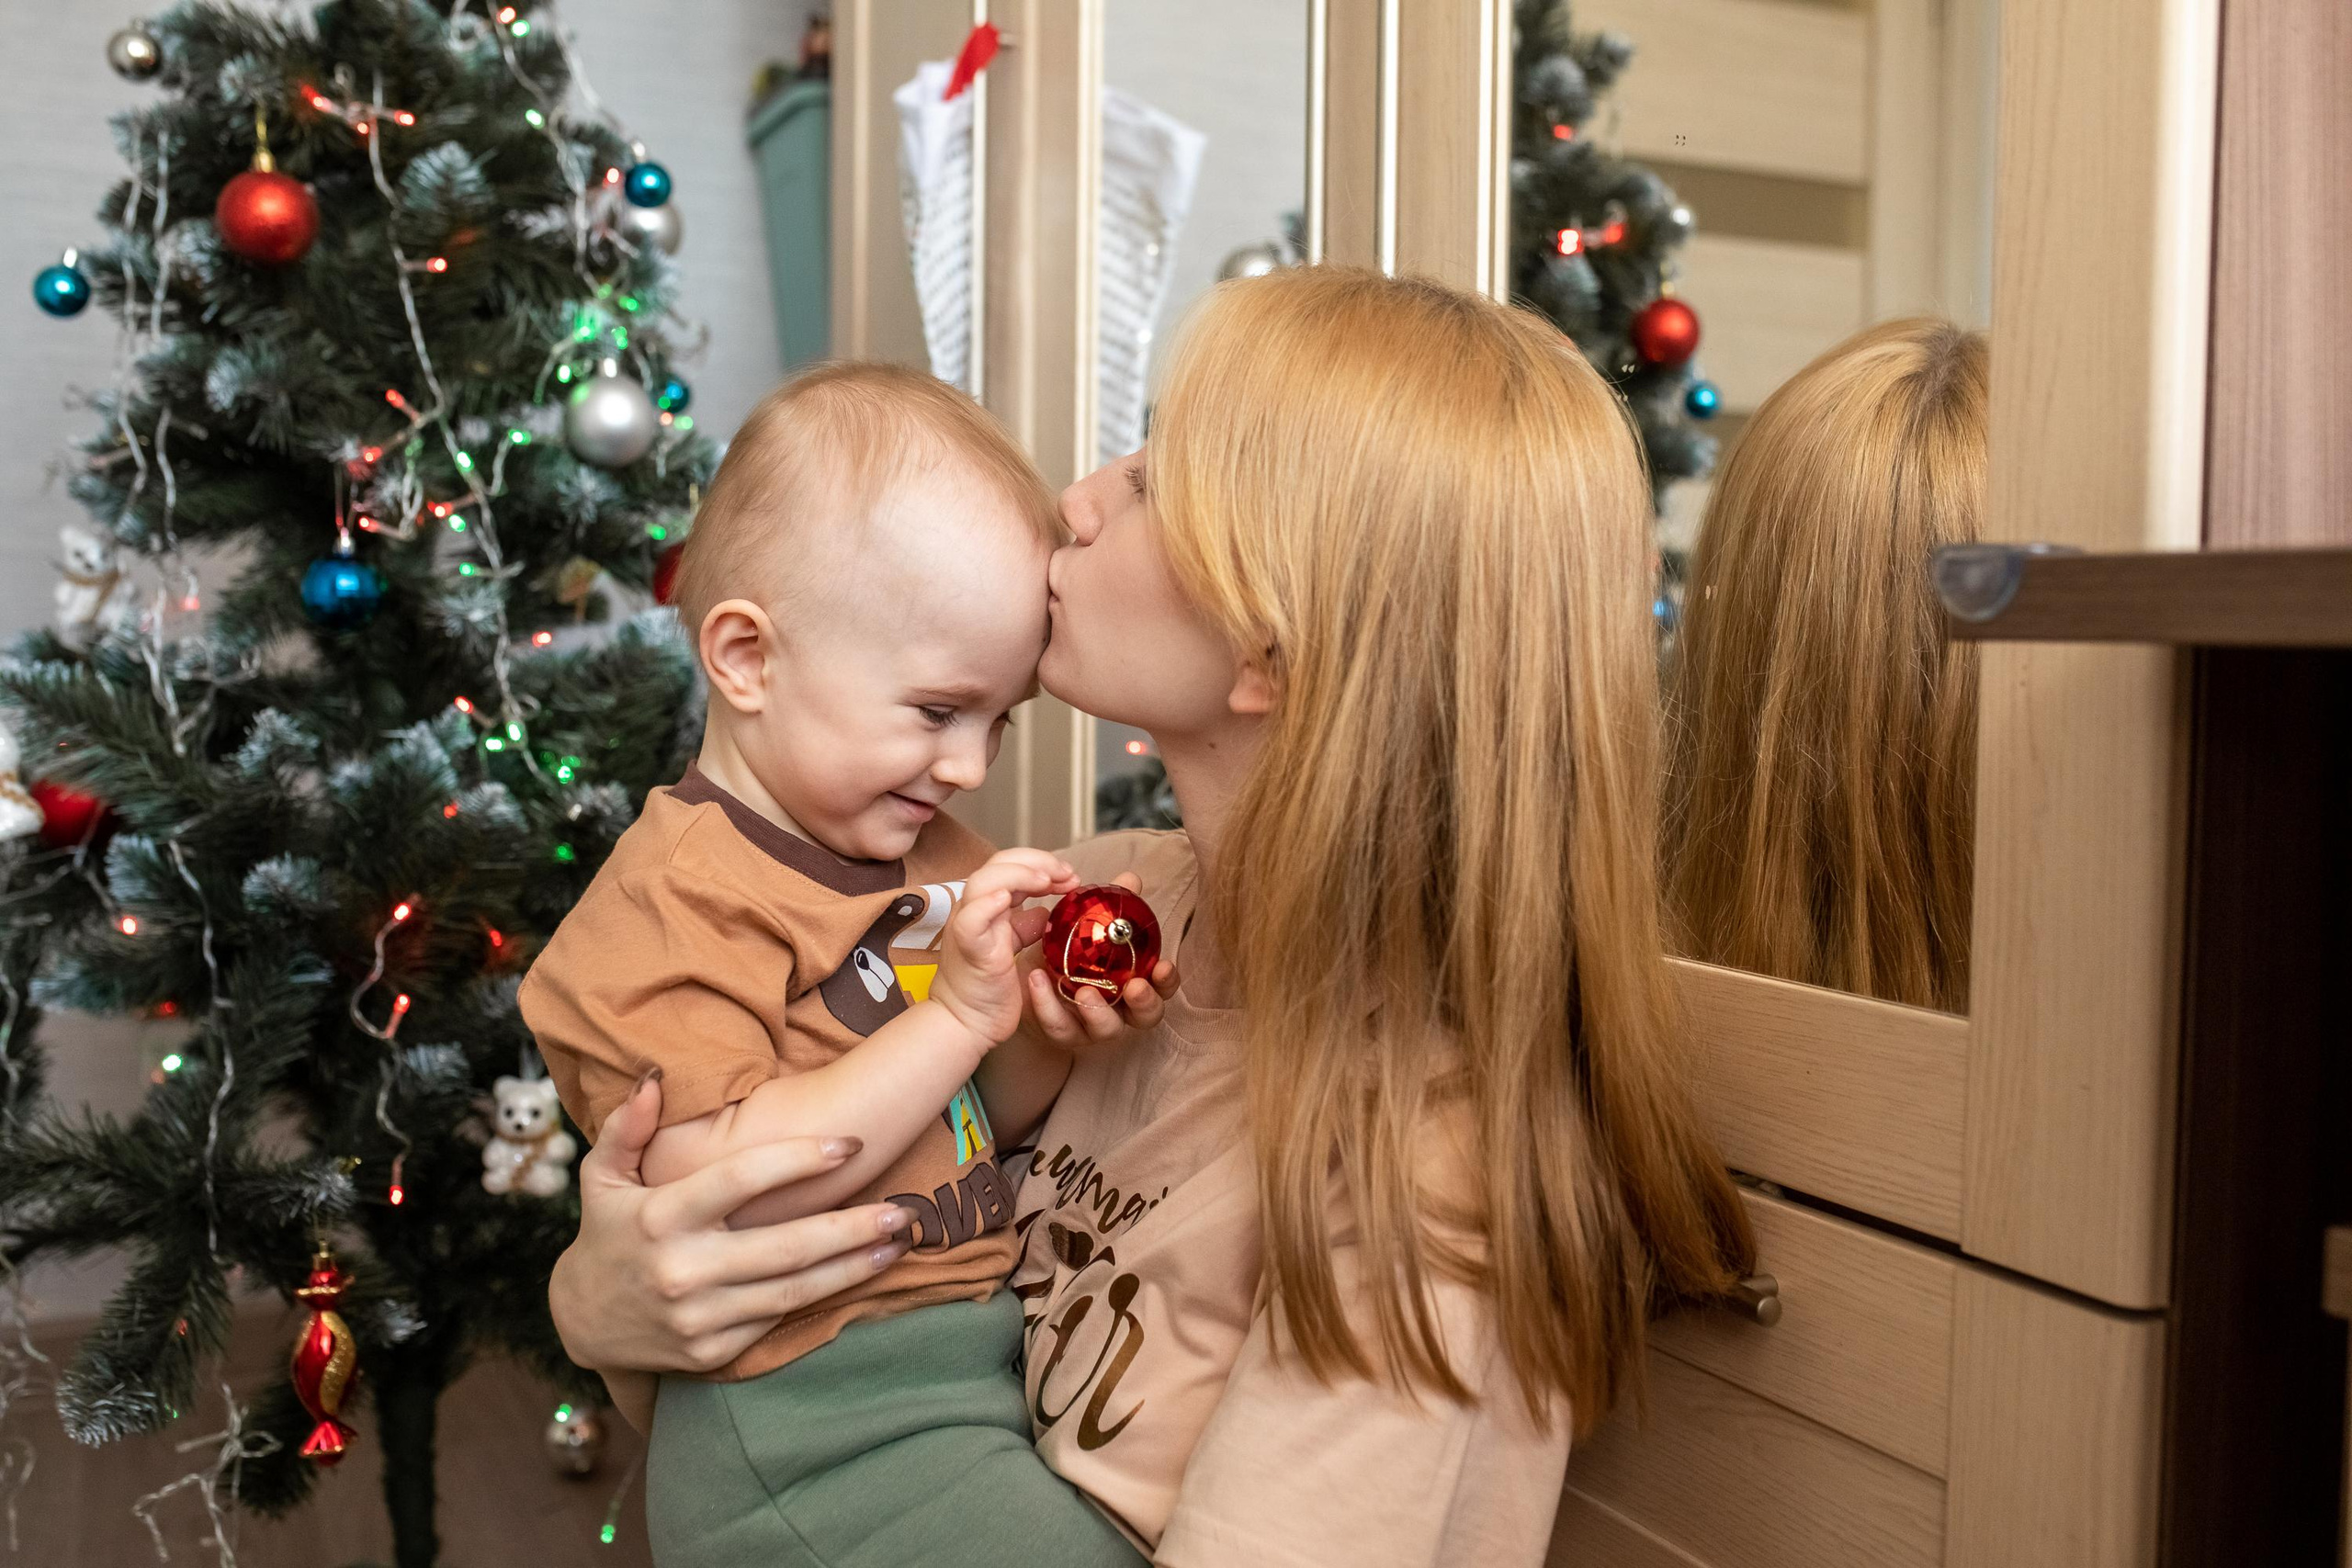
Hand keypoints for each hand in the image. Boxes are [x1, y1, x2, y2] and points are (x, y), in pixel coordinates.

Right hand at [547, 1072, 916, 1375]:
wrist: (582, 1321)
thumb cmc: (608, 1232)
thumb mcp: (602, 1176)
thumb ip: (626, 1126)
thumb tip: (655, 1077)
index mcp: (659, 1217)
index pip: (740, 1180)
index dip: (799, 1159)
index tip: (851, 1143)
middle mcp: (681, 1270)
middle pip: (784, 1246)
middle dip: (849, 1228)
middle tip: (899, 1209)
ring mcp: (698, 1317)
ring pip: (792, 1291)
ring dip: (852, 1267)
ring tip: (897, 1243)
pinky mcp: (712, 1352)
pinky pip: (777, 1321)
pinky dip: (822, 1299)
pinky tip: (858, 1274)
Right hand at [929, 848, 1078, 1043]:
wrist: (964, 1023)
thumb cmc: (987, 988)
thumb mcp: (1010, 948)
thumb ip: (1023, 926)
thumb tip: (1043, 911)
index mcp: (986, 906)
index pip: (1011, 864)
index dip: (1042, 863)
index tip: (1071, 876)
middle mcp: (973, 908)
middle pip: (999, 863)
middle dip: (1039, 862)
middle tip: (1069, 874)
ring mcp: (967, 926)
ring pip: (984, 882)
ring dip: (1020, 875)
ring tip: (1049, 881)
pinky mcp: (968, 948)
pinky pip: (972, 919)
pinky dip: (989, 904)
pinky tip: (1010, 899)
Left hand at [1024, 871, 1180, 1046]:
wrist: (1027, 975)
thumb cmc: (1068, 950)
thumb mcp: (1089, 925)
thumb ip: (1111, 905)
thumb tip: (1130, 879)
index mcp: (1134, 982)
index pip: (1161, 986)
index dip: (1167, 980)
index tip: (1163, 965)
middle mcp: (1120, 1009)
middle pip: (1146, 1015)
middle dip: (1144, 1002)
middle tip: (1134, 987)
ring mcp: (1092, 1026)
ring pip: (1106, 1029)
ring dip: (1098, 1011)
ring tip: (1084, 991)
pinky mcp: (1061, 1033)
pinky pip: (1058, 1026)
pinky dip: (1048, 1004)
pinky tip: (1037, 979)